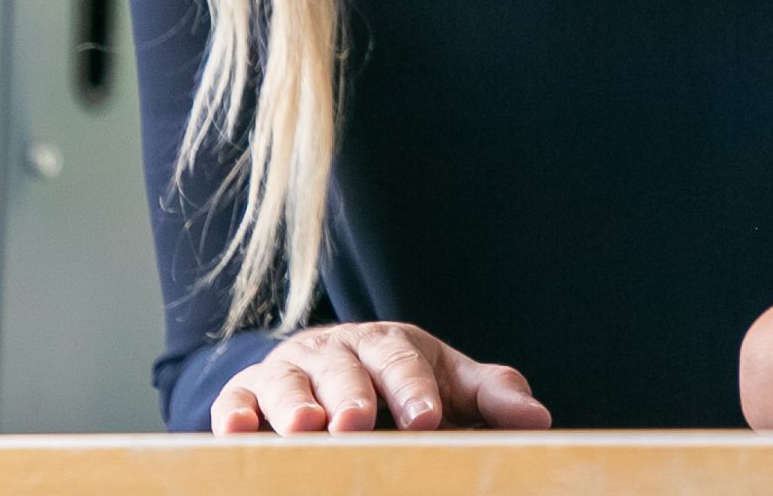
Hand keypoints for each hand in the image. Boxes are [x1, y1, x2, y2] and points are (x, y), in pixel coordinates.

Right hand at [210, 321, 551, 433]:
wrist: (334, 373)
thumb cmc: (404, 385)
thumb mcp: (450, 384)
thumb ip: (492, 397)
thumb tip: (540, 420)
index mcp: (391, 343)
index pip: (404, 361)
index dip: (414, 390)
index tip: (426, 420)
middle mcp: (337, 350)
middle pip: (345, 368)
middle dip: (352, 394)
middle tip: (356, 421)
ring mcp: (289, 370)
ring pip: (289, 382)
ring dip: (293, 404)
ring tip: (304, 428)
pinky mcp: (247, 392)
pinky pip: (235, 399)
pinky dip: (233, 412)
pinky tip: (237, 429)